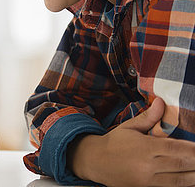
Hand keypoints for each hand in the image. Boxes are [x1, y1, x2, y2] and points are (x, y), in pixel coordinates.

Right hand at [68, 98, 194, 185]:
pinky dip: (181, 184)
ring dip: (193, 176)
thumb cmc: (114, 142)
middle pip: (180, 165)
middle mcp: (147, 165)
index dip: (192, 149)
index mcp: (144, 147)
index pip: (175, 148)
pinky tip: (189, 180)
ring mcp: (146, 180)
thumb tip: (161, 101)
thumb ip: (148, 117)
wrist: (95, 161)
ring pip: (178, 180)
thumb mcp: (129, 127)